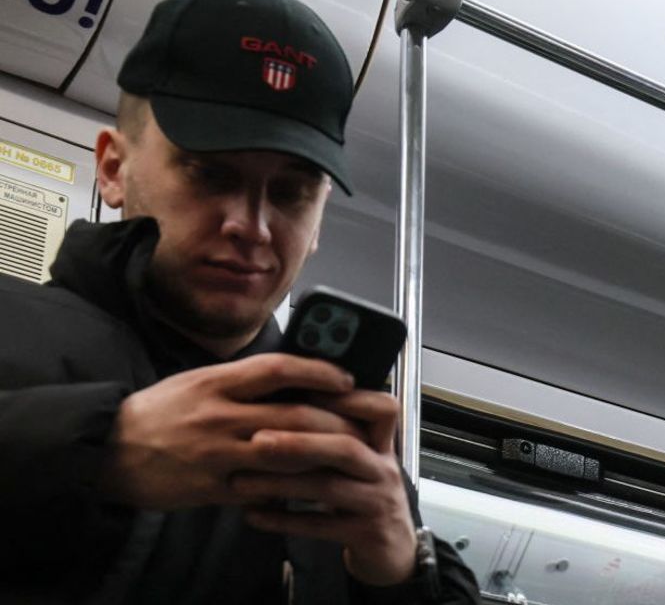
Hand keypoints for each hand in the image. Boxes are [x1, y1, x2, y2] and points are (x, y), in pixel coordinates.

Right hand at [95, 353, 362, 509]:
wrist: (108, 452)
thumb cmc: (161, 412)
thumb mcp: (199, 381)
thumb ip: (244, 381)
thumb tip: (296, 375)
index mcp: (216, 382)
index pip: (278, 368)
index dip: (318, 371)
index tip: (346, 377)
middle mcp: (218, 415)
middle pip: (293, 415)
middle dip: (336, 420)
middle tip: (360, 423)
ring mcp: (216, 455)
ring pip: (286, 455)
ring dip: (323, 455)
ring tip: (348, 454)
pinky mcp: (212, 489)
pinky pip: (264, 491)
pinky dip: (292, 489)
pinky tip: (314, 486)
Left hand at [230, 391, 418, 586]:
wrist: (392, 549)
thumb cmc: (365, 495)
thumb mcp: (360, 461)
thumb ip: (334, 435)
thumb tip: (286, 398)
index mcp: (382, 445)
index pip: (381, 409)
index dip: (347, 399)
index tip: (302, 393)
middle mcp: (383, 469)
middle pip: (346, 447)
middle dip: (300, 441)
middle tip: (256, 440)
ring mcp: (377, 503)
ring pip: (328, 487)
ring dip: (281, 483)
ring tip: (241, 481)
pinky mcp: (365, 535)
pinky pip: (320, 527)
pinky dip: (284, 520)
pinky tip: (253, 515)